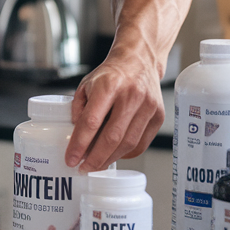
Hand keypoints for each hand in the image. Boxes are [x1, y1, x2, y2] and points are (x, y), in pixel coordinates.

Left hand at [65, 53, 163, 171]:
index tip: (71, 159)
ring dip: (110, 159)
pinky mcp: (158, 116)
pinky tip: (114, 155)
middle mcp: (131, 95)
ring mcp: (148, 106)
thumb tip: (75, 137)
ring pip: (128, 144)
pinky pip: (141, 144)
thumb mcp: (86, 85)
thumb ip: (78, 109)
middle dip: (95, 158)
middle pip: (112, 137)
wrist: (139, 61)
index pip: (91, 121)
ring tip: (96, 164)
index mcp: (109, 85)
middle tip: (83, 168)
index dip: (79, 144)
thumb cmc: (111, 75)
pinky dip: (126, 154)